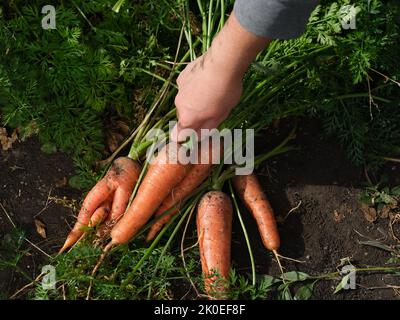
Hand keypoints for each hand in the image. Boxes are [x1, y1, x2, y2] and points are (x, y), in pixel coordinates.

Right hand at [170, 11, 269, 141]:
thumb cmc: (225, 93)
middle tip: (212, 109)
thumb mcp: (220, 116)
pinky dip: (194, 87)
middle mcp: (178, 105)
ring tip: (212, 92)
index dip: (188, 135)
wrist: (222, 63)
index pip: (180, 134)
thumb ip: (206, 129)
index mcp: (187, 118)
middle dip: (194, 116)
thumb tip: (198, 137)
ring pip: (185, 100)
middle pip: (184, 116)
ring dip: (194, 100)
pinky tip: (207, 81)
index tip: (197, 132)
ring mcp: (179, 88)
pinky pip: (187, 86)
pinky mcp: (182, 75)